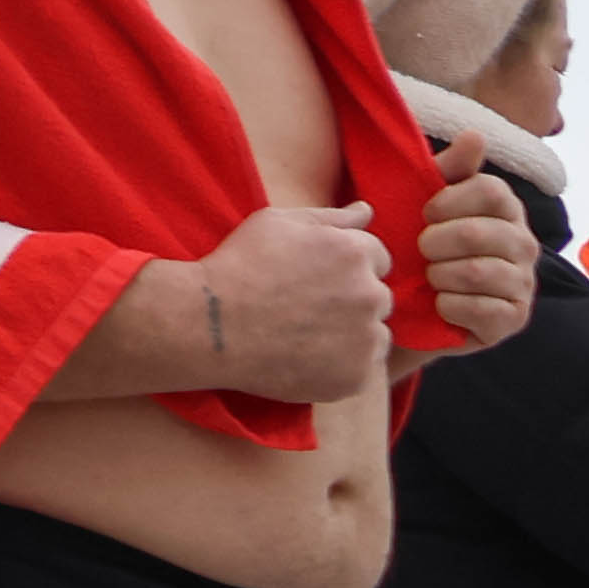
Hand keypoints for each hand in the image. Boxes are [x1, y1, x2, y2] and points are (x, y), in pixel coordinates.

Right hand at [183, 201, 396, 402]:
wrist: (209, 324)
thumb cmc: (239, 266)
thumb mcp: (276, 223)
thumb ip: (331, 217)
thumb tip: (367, 211)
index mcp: (356, 252)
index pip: (378, 259)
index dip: (345, 267)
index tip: (313, 278)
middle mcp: (371, 294)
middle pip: (378, 298)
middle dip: (353, 300)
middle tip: (304, 308)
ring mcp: (366, 339)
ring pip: (375, 335)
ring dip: (353, 335)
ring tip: (304, 335)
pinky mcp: (357, 377)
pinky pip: (365, 370)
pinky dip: (345, 367)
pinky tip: (308, 359)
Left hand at [409, 169, 538, 349]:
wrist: (417, 310)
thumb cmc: (425, 250)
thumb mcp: (429, 205)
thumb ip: (450, 170)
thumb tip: (475, 136)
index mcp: (506, 210)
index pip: (492, 191)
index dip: (451, 200)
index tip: (426, 214)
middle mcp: (524, 244)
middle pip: (481, 232)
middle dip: (437, 242)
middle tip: (421, 251)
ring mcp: (523, 283)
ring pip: (480, 271)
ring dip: (441, 275)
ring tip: (429, 279)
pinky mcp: (515, 319)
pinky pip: (482, 308)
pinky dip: (450, 306)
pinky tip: (440, 304)